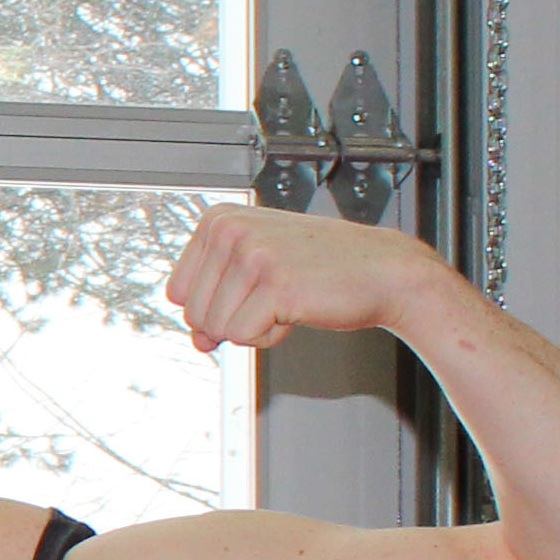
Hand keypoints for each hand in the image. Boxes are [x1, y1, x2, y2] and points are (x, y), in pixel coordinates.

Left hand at [165, 206, 455, 352]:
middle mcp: (230, 229)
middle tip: (274, 295)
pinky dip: (270, 337)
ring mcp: (251, 254)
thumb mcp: (254, 272)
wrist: (383, 272)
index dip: (213, 306)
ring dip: (253, 327)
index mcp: (218, 219)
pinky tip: (297, 308)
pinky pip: (244, 337)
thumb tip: (197, 340)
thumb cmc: (320, 270)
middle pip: (192, 313)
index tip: (250, 289)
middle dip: (231, 319)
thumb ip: (214, 300)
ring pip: (216, 328)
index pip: (176, 292)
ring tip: (288, 298)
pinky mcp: (273, 283)